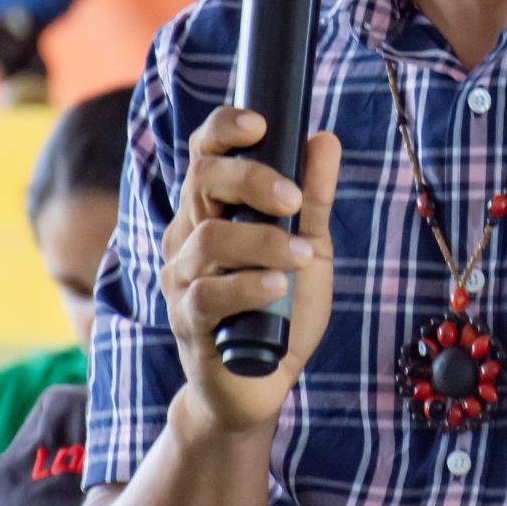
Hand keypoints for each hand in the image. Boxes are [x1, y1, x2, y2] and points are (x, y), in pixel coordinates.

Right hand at [159, 106, 340, 439]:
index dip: (224, 129)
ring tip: (302, 257)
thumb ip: (313, 198)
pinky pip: (208, 293)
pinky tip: (278, 288)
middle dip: (251, 179)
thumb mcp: (308, 247)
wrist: (261, 382)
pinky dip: (247, 285)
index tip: (261, 123)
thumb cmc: (280, 310)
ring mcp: (182, 279)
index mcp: (212, 211)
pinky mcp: (187, 321)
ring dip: (263, 242)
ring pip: (209, 239)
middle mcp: (188, 236)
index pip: (204, 154)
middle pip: (202, 182)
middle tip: (294, 198)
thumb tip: (324, 139)